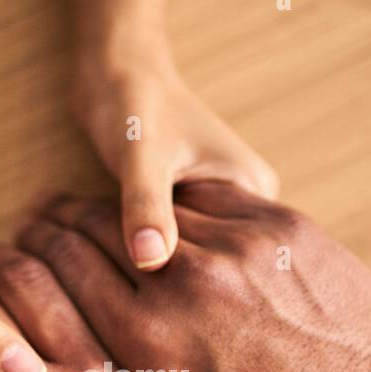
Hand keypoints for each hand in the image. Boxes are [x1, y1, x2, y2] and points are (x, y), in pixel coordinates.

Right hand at [14, 182, 370, 371]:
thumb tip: (71, 340)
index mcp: (146, 344)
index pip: (61, 272)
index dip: (28, 253)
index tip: (15, 246)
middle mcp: (179, 290)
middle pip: (89, 231)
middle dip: (51, 220)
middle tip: (34, 214)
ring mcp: (230, 251)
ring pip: (147, 209)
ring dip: (110, 206)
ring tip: (92, 208)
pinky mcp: (275, 225)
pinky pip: (207, 197)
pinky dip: (179, 200)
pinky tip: (163, 203)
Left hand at [73, 46, 277, 272]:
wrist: (115, 72)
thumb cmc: (131, 102)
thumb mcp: (139, 156)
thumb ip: (146, 206)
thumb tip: (151, 259)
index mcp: (255, 191)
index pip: (236, 264)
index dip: (194, 286)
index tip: (155, 299)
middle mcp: (249, 204)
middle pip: (216, 268)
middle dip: (176, 281)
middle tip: (129, 281)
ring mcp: (224, 208)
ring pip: (194, 262)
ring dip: (163, 269)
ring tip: (124, 268)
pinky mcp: (198, 210)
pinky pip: (177, 248)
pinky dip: (153, 253)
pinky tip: (124, 252)